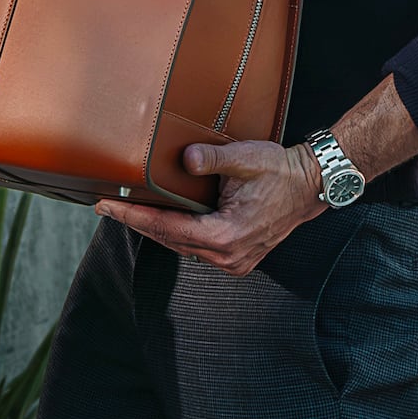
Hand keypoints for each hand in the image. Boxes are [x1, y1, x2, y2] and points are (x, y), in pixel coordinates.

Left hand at [98, 137, 323, 272]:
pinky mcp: (237, 256)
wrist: (310, 186)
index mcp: (225, 236)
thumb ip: (213, 159)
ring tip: (128, 212)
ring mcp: (233, 260)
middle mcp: (227, 255)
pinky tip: (161, 221)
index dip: (134, 216)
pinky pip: (197, 247)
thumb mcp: (247, 159)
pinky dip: (177, 234)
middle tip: (107, 206)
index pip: (167, 228)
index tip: (108, 206)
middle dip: (137, 222)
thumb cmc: (281, 172)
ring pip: (182, 246)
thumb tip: (187, 158)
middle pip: (169, 240)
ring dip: (156, 229)